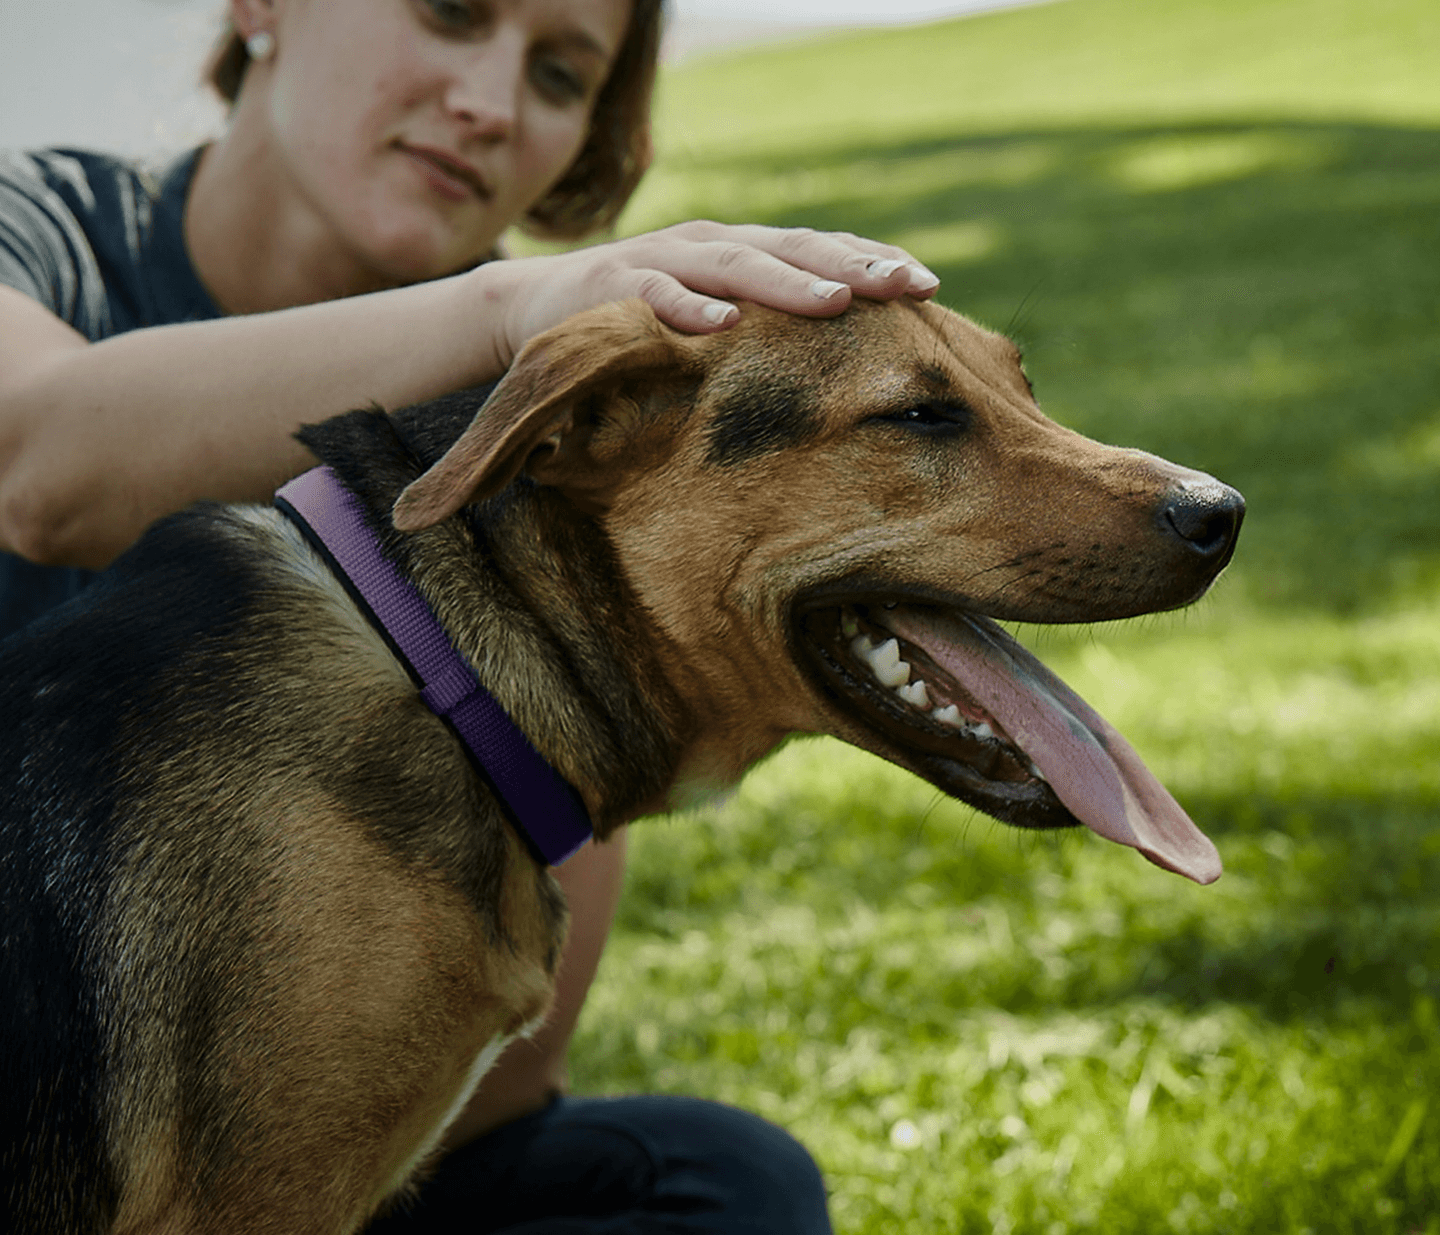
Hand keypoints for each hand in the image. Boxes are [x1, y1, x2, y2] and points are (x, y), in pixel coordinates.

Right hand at [483, 220, 939, 369]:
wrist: (532, 307)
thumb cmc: (638, 323)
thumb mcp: (709, 320)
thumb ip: (764, 327)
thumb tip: (845, 366)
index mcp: (739, 251)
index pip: (817, 248)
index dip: (871, 260)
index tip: (930, 285)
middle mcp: (707, 244)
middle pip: (789, 248)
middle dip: (850, 265)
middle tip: (906, 286)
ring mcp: (659, 260)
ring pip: (733, 265)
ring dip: (786, 282)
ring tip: (837, 300)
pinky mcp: (610, 288)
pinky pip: (655, 297)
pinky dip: (689, 308)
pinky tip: (724, 323)